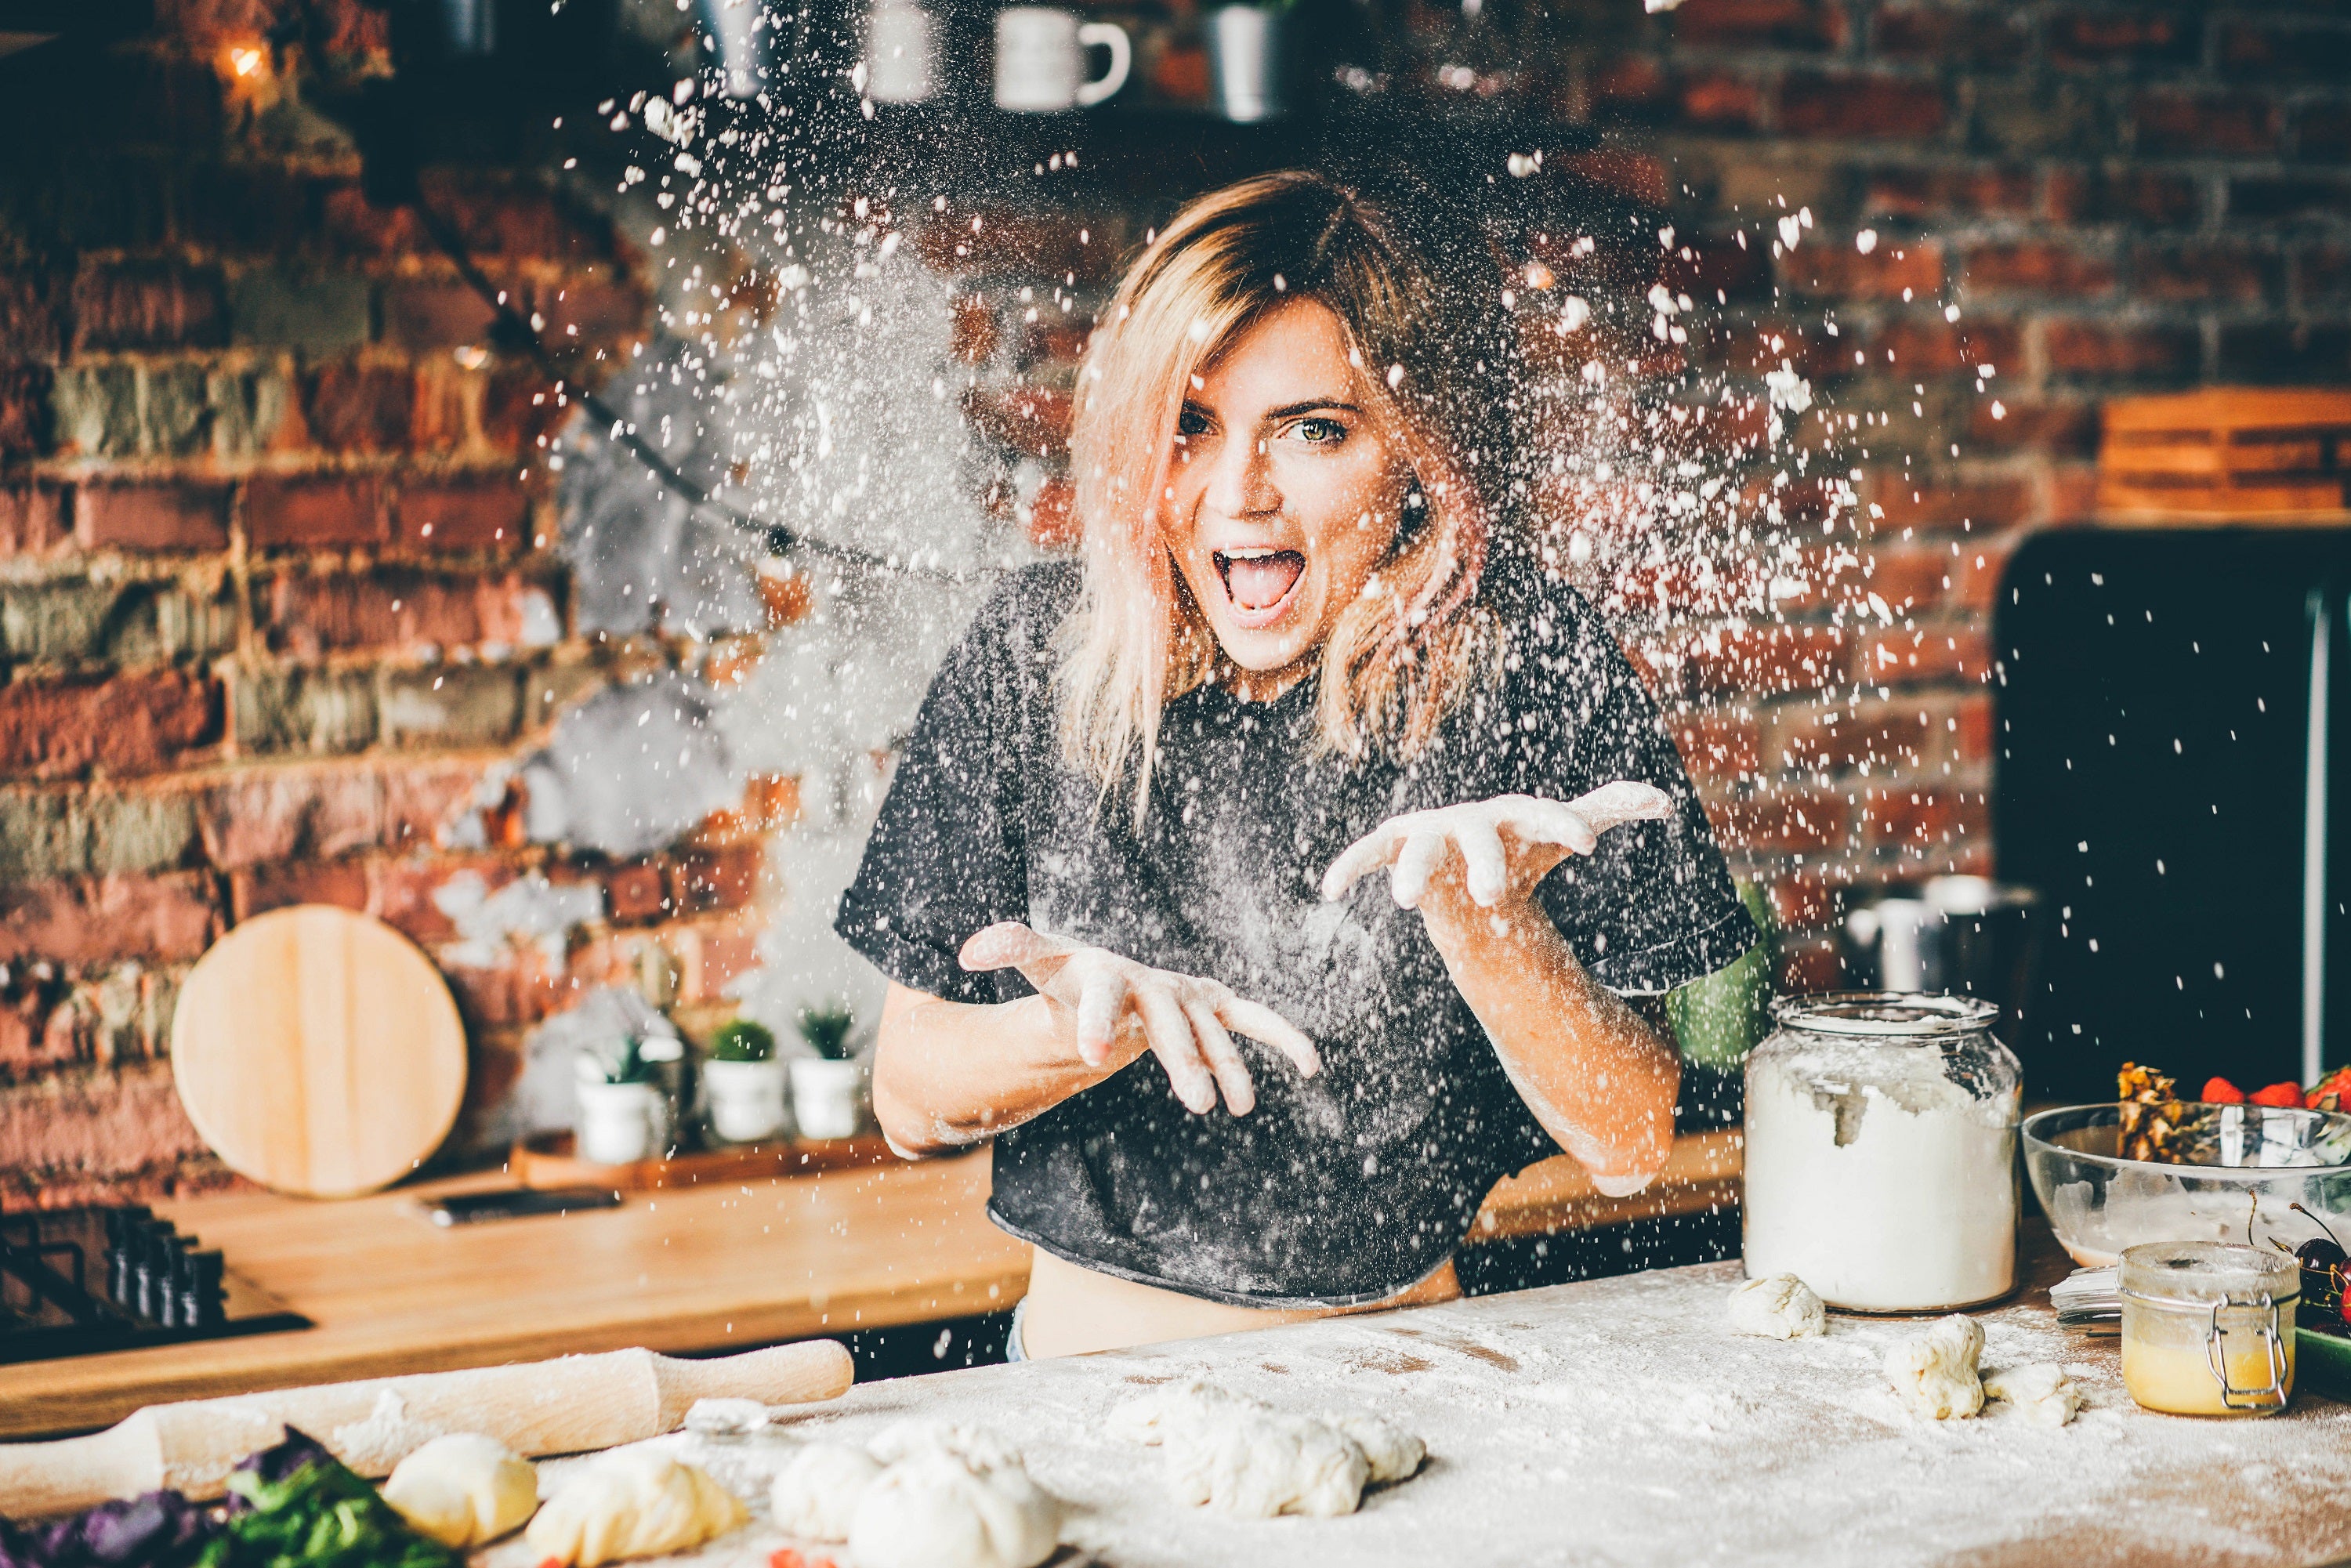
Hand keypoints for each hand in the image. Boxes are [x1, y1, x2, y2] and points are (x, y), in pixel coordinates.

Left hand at [957, 922, 1320, 1115]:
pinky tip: (1311, 1065)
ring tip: (1236, 1108)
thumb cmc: (1068, 979)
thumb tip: (966, 949)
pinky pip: (1251, 1021)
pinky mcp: (1214, 1006)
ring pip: (1209, 1032)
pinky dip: (1281, 1037)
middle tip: (1194, 1102)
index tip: (1090, 1052)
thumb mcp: (1038, 967)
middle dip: (1181, 1059)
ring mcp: (1187, 993)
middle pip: (1166, 1022)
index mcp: (1103, 972)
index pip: (1101, 995)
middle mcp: (1151, 980)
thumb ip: (1010, 950)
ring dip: (1226, 1067)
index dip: (1097, 1021)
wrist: (1108, 980)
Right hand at [1320, 781, 1674, 913]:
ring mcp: (1430, 834)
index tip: (1588, 845)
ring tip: (1408, 903)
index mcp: (1514, 815)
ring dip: (1413, 872)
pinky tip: (1329, 890)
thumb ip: (1606, 811)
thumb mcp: (1560, 831)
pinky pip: (1369, 856)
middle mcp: (1470, 820)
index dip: (1562, 827)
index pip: (1542, 817)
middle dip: (1484, 861)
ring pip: (1419, 851)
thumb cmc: (1520, 847)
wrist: (1468, 867)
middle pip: (1479, 838)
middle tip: (1492, 896)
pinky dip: (1349, 868)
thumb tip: (1663, 801)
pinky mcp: (1395, 850)